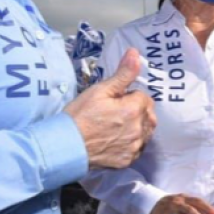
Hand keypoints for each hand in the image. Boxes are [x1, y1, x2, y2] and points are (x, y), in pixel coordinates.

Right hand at [64, 48, 155, 168]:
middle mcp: (139, 129)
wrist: (65, 146)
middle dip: (137, 111)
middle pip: (148, 115)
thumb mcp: (100, 90)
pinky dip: (131, 143)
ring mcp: (134, 147)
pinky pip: (137, 149)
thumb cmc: (80, 115)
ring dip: (137, 127)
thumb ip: (123, 74)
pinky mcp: (127, 161)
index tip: (114, 101)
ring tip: (116, 126)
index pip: (144, 97)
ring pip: (145, 132)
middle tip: (115, 112)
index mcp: (134, 109)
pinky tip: (115, 140)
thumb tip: (135, 53)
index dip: (130, 97)